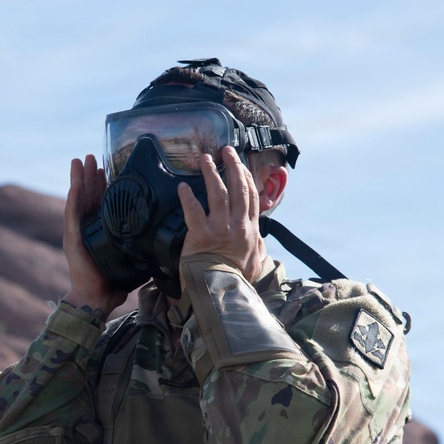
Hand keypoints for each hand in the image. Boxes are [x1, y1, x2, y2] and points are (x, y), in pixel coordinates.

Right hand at [62, 154, 127, 317]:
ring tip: (80, 160)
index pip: (103, 202)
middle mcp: (88, 227)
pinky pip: (73, 214)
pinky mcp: (72, 238)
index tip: (108, 167)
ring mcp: (78, 232)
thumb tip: (164, 238)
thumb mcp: (133, 257)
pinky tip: (75, 183)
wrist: (97, 298)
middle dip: (91, 176)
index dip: (104, 184)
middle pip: (89, 195)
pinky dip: (73, 197)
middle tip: (93, 156)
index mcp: (101, 229)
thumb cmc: (115, 281)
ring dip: (79, 179)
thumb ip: (143, 245)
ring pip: (78, 199)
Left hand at [178, 146, 265, 283]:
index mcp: (250, 230)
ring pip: (218, 192)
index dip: (247, 178)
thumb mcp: (254, 265)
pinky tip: (183, 187)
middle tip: (226, 151)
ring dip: (211, 173)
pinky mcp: (201, 234)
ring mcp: (220, 228)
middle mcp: (238, 225)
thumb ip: (257, 249)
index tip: (241, 165)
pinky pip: (193, 209)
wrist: (220, 293)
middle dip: (233, 166)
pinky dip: (188, 196)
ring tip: (205, 159)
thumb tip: (260, 241)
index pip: (252, 197)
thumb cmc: (235, 281)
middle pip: (238, 188)